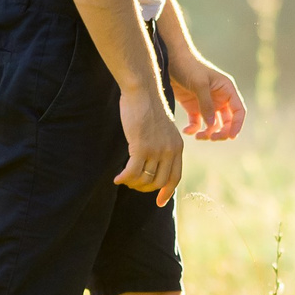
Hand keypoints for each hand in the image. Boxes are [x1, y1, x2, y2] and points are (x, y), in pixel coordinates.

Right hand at [115, 85, 187, 204]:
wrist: (143, 92)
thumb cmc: (149, 108)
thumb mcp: (163, 129)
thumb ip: (163, 146)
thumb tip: (154, 165)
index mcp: (178, 146)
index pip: (175, 177)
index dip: (167, 192)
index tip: (159, 202)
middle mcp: (170, 150)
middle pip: (159, 182)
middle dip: (145, 188)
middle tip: (133, 185)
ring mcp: (156, 149)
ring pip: (145, 178)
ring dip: (133, 183)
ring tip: (124, 178)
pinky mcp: (141, 146)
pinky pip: (132, 172)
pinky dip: (123, 178)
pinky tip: (116, 179)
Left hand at [172, 57, 245, 141]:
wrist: (170, 60)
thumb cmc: (188, 67)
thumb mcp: (199, 84)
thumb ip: (206, 104)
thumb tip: (213, 125)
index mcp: (227, 90)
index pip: (238, 111)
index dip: (237, 125)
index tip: (231, 137)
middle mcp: (219, 98)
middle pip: (228, 121)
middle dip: (222, 132)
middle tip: (212, 138)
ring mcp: (207, 103)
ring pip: (213, 125)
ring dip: (208, 133)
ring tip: (198, 136)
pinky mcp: (194, 107)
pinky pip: (198, 123)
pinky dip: (194, 129)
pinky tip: (186, 131)